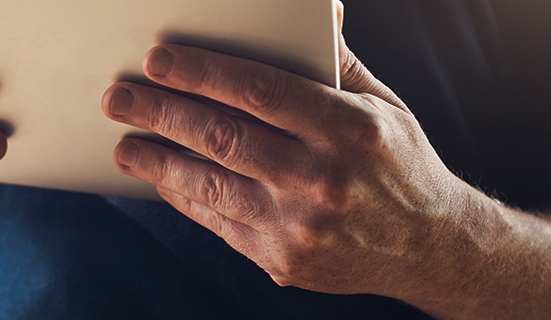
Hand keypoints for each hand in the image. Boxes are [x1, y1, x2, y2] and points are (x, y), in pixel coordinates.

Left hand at [102, 39, 493, 296]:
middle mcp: (325, 179)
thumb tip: (318, 10)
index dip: (201, 72)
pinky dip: (184, 197)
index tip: (156, 58)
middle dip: (160, 112)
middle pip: (223, 137)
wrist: (432, 250)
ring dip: (157, 161)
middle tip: (118, 97)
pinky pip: (218, 222)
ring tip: (124, 143)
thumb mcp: (383, 107)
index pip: (260, 91)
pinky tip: (161, 178)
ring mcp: (301, 226)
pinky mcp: (284, 261)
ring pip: (210, 185)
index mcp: (351, 130)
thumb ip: (337, 62)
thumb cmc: (398, 164)